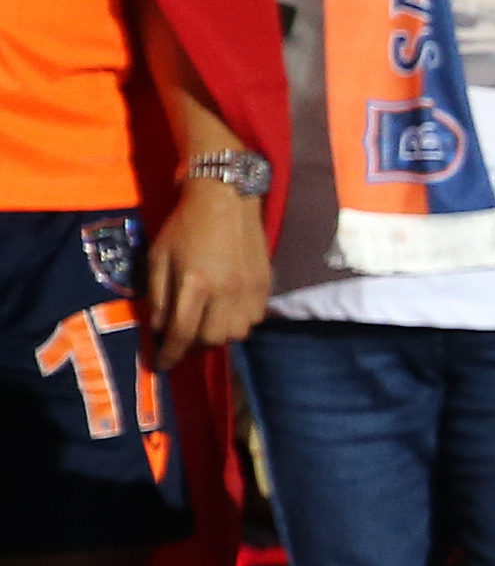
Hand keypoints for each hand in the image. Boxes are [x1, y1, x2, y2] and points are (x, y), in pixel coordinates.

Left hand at [138, 171, 268, 367]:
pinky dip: (237, 323)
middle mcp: (226, 292)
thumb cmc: (184, 226)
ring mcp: (249, 290)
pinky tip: (225, 311)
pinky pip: (252, 319)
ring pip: (236, 334)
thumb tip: (159, 329)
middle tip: (181, 338)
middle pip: (212, 340)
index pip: (181, 334)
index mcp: (195, 283)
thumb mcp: (158, 257)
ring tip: (205, 324)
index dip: (169, 355)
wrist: (227, 200)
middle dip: (193, 345)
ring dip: (217, 335)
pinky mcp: (265, 286)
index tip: (160, 366)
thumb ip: (158, 296)